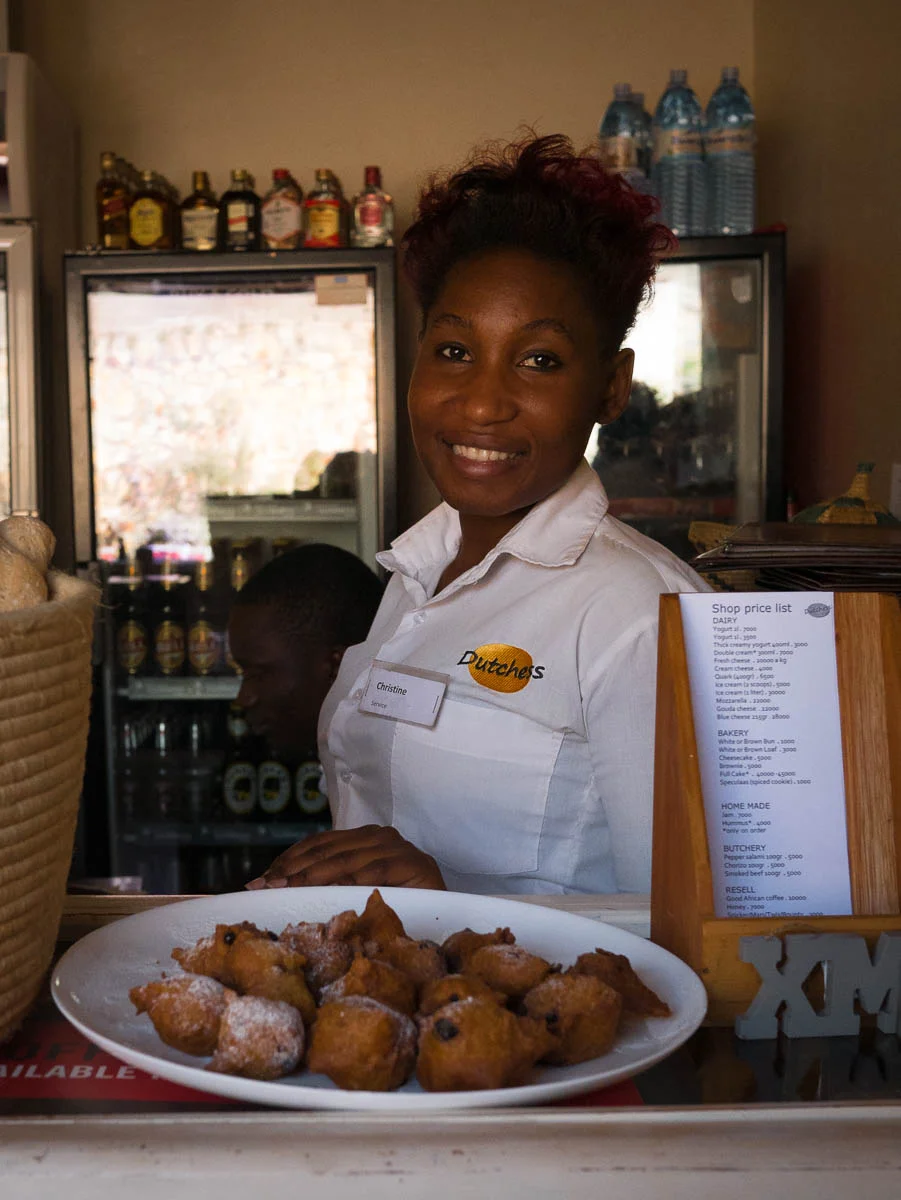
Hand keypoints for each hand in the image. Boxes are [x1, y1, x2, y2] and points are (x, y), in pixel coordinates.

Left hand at [245, 825, 445, 890]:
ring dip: (309, 876)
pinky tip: (322, 891)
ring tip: (284, 891)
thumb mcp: (354, 891)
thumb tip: (276, 888)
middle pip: (325, 850)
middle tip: (263, 887)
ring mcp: (397, 847)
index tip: (259, 880)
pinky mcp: (412, 863)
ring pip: (343, 860)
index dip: (287, 860)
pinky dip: (345, 882)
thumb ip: (327, 883)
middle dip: (290, 870)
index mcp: (364, 838)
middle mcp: (379, 836)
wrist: (444, 916)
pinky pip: (371, 872)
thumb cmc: (394, 908)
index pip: (318, 844)